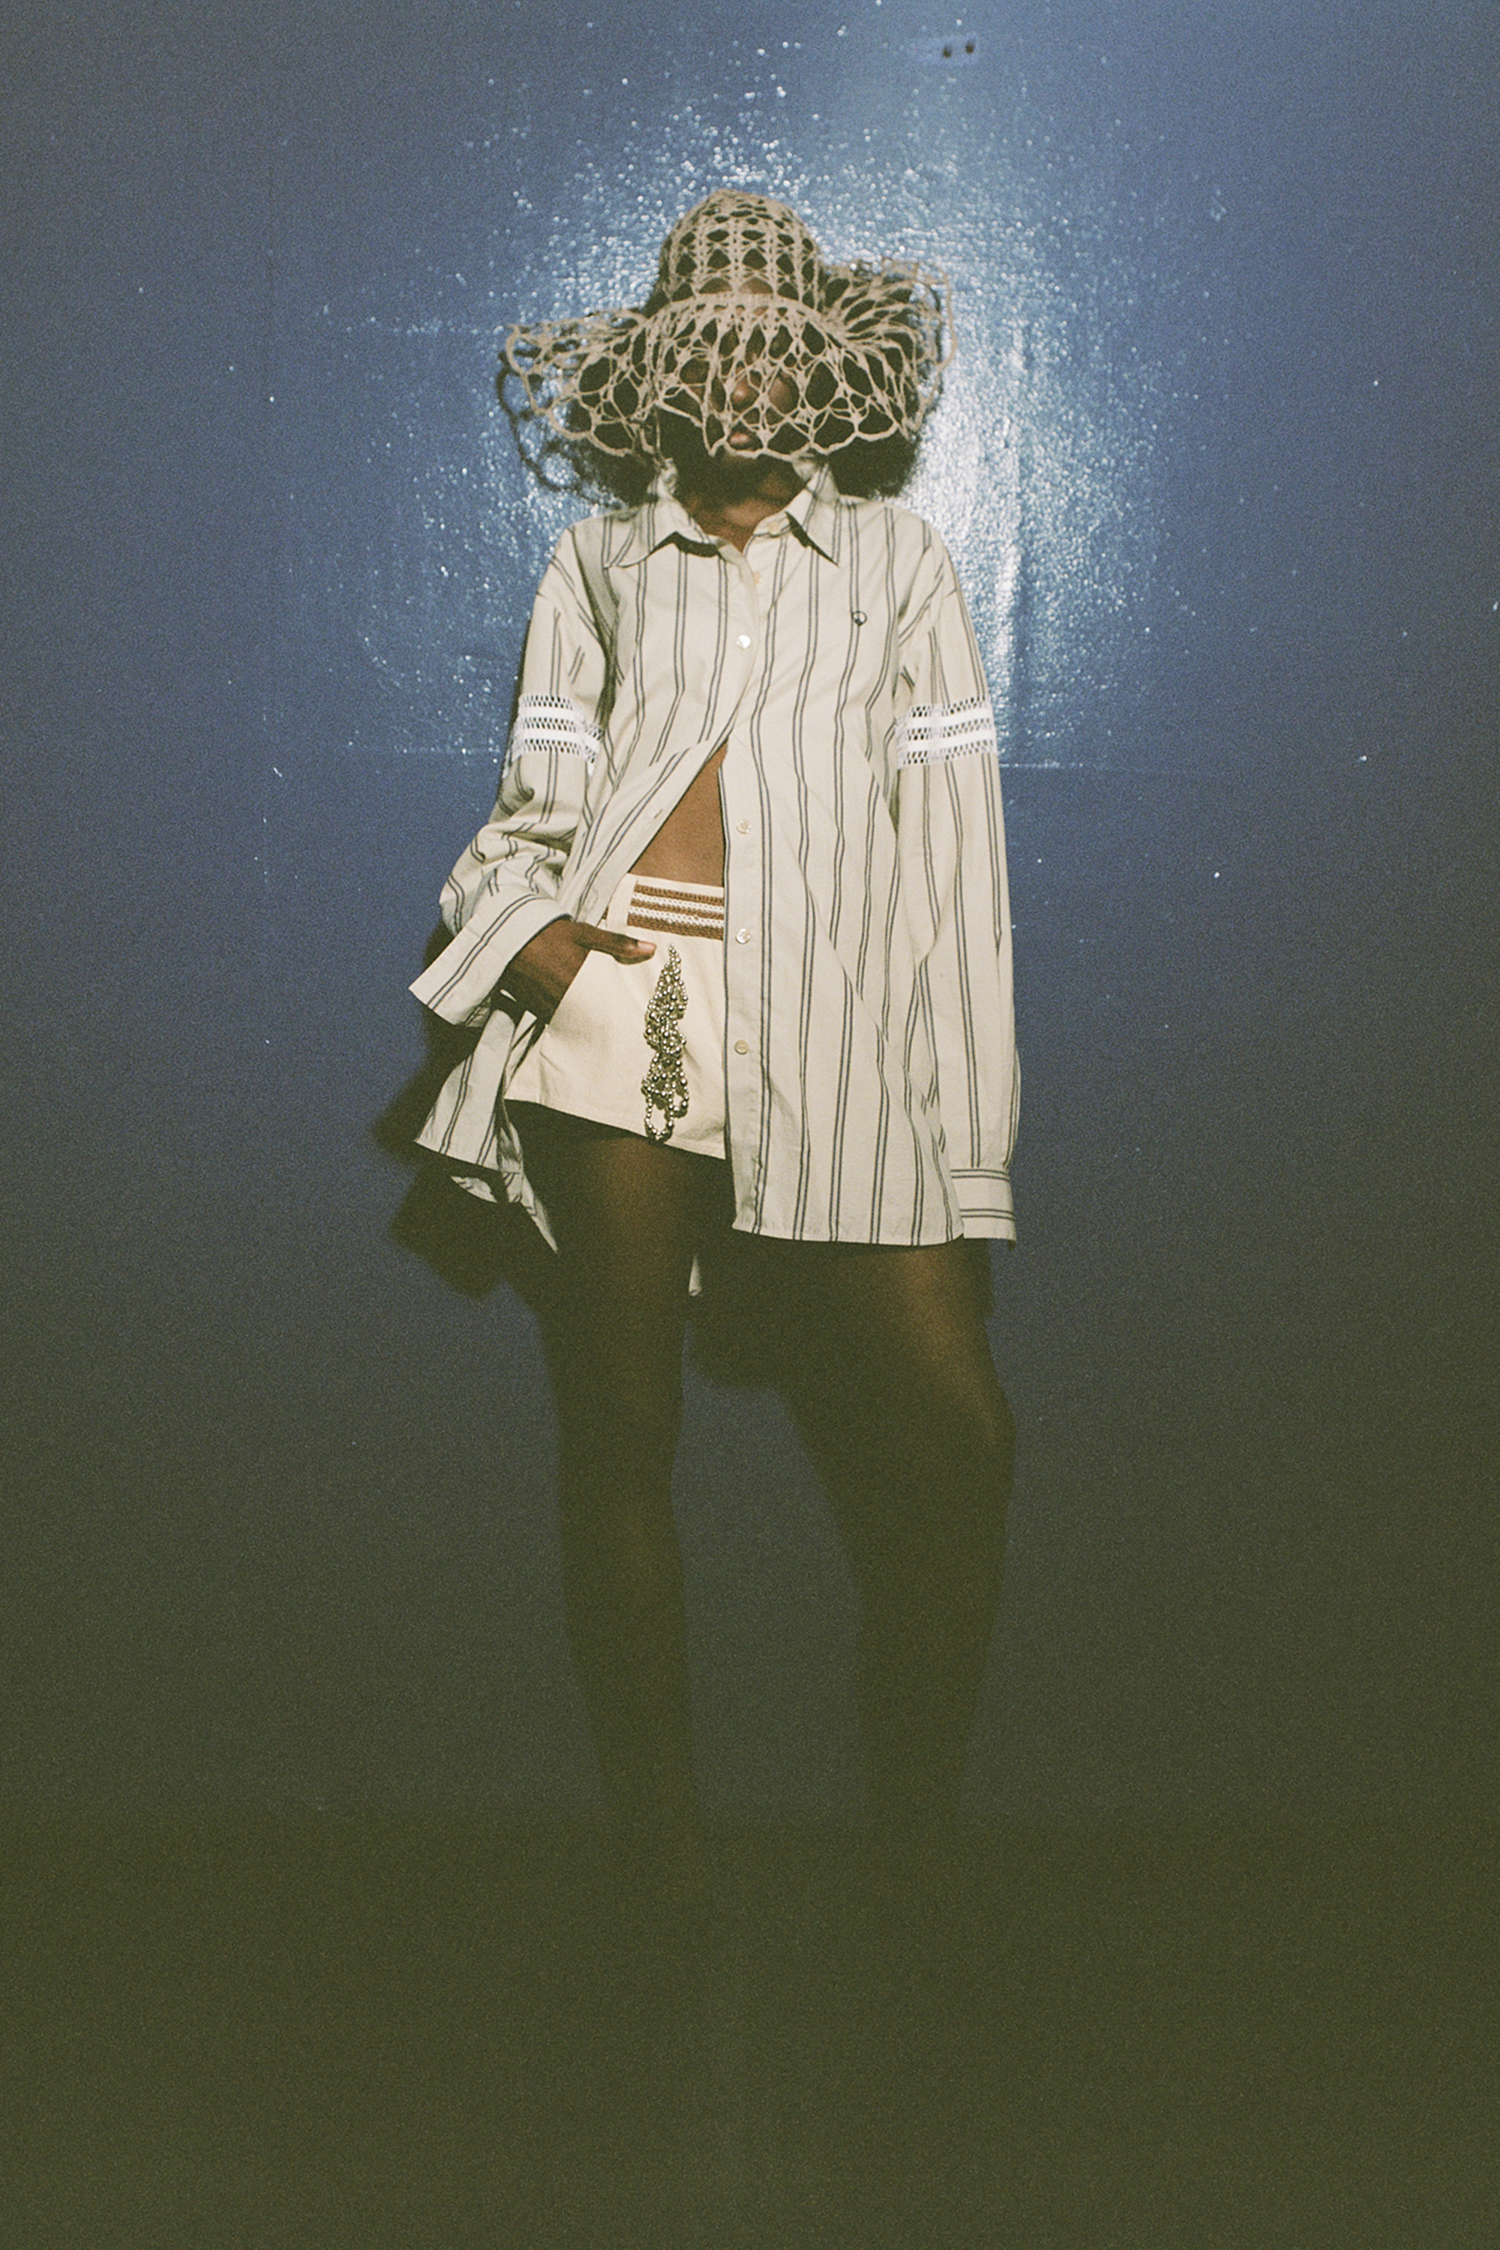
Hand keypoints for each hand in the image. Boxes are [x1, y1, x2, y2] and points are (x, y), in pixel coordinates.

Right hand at [500, 917, 654, 1018]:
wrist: (509, 938)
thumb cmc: (549, 934)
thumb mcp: (584, 933)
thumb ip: (617, 943)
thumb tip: (651, 949)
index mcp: (582, 981)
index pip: (611, 1005)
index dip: (624, 1012)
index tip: (638, 1017)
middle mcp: (567, 999)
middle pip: (596, 1018)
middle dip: (609, 1021)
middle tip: (627, 1026)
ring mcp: (551, 1007)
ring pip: (578, 1022)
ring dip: (590, 1022)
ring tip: (606, 1024)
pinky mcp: (538, 1010)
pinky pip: (560, 1020)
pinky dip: (571, 1019)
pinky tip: (580, 1017)